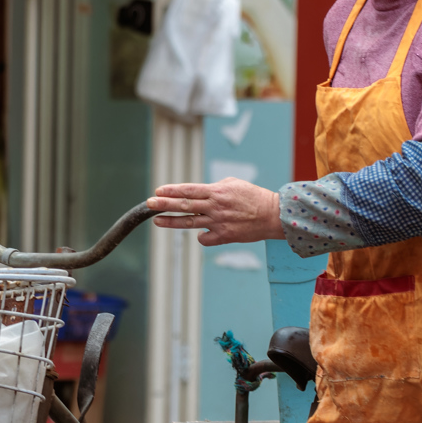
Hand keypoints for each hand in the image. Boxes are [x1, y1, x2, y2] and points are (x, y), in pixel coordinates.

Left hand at [148, 178, 282, 245]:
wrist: (272, 215)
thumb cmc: (254, 197)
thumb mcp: (234, 184)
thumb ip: (214, 188)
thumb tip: (199, 192)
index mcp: (217, 191)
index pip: (189, 190)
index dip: (172, 190)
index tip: (158, 191)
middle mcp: (215, 206)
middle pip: (184, 205)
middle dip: (164, 204)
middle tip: (148, 204)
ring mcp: (218, 222)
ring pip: (190, 223)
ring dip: (171, 222)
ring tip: (156, 221)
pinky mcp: (224, 236)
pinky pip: (205, 238)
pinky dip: (201, 236)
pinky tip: (204, 233)